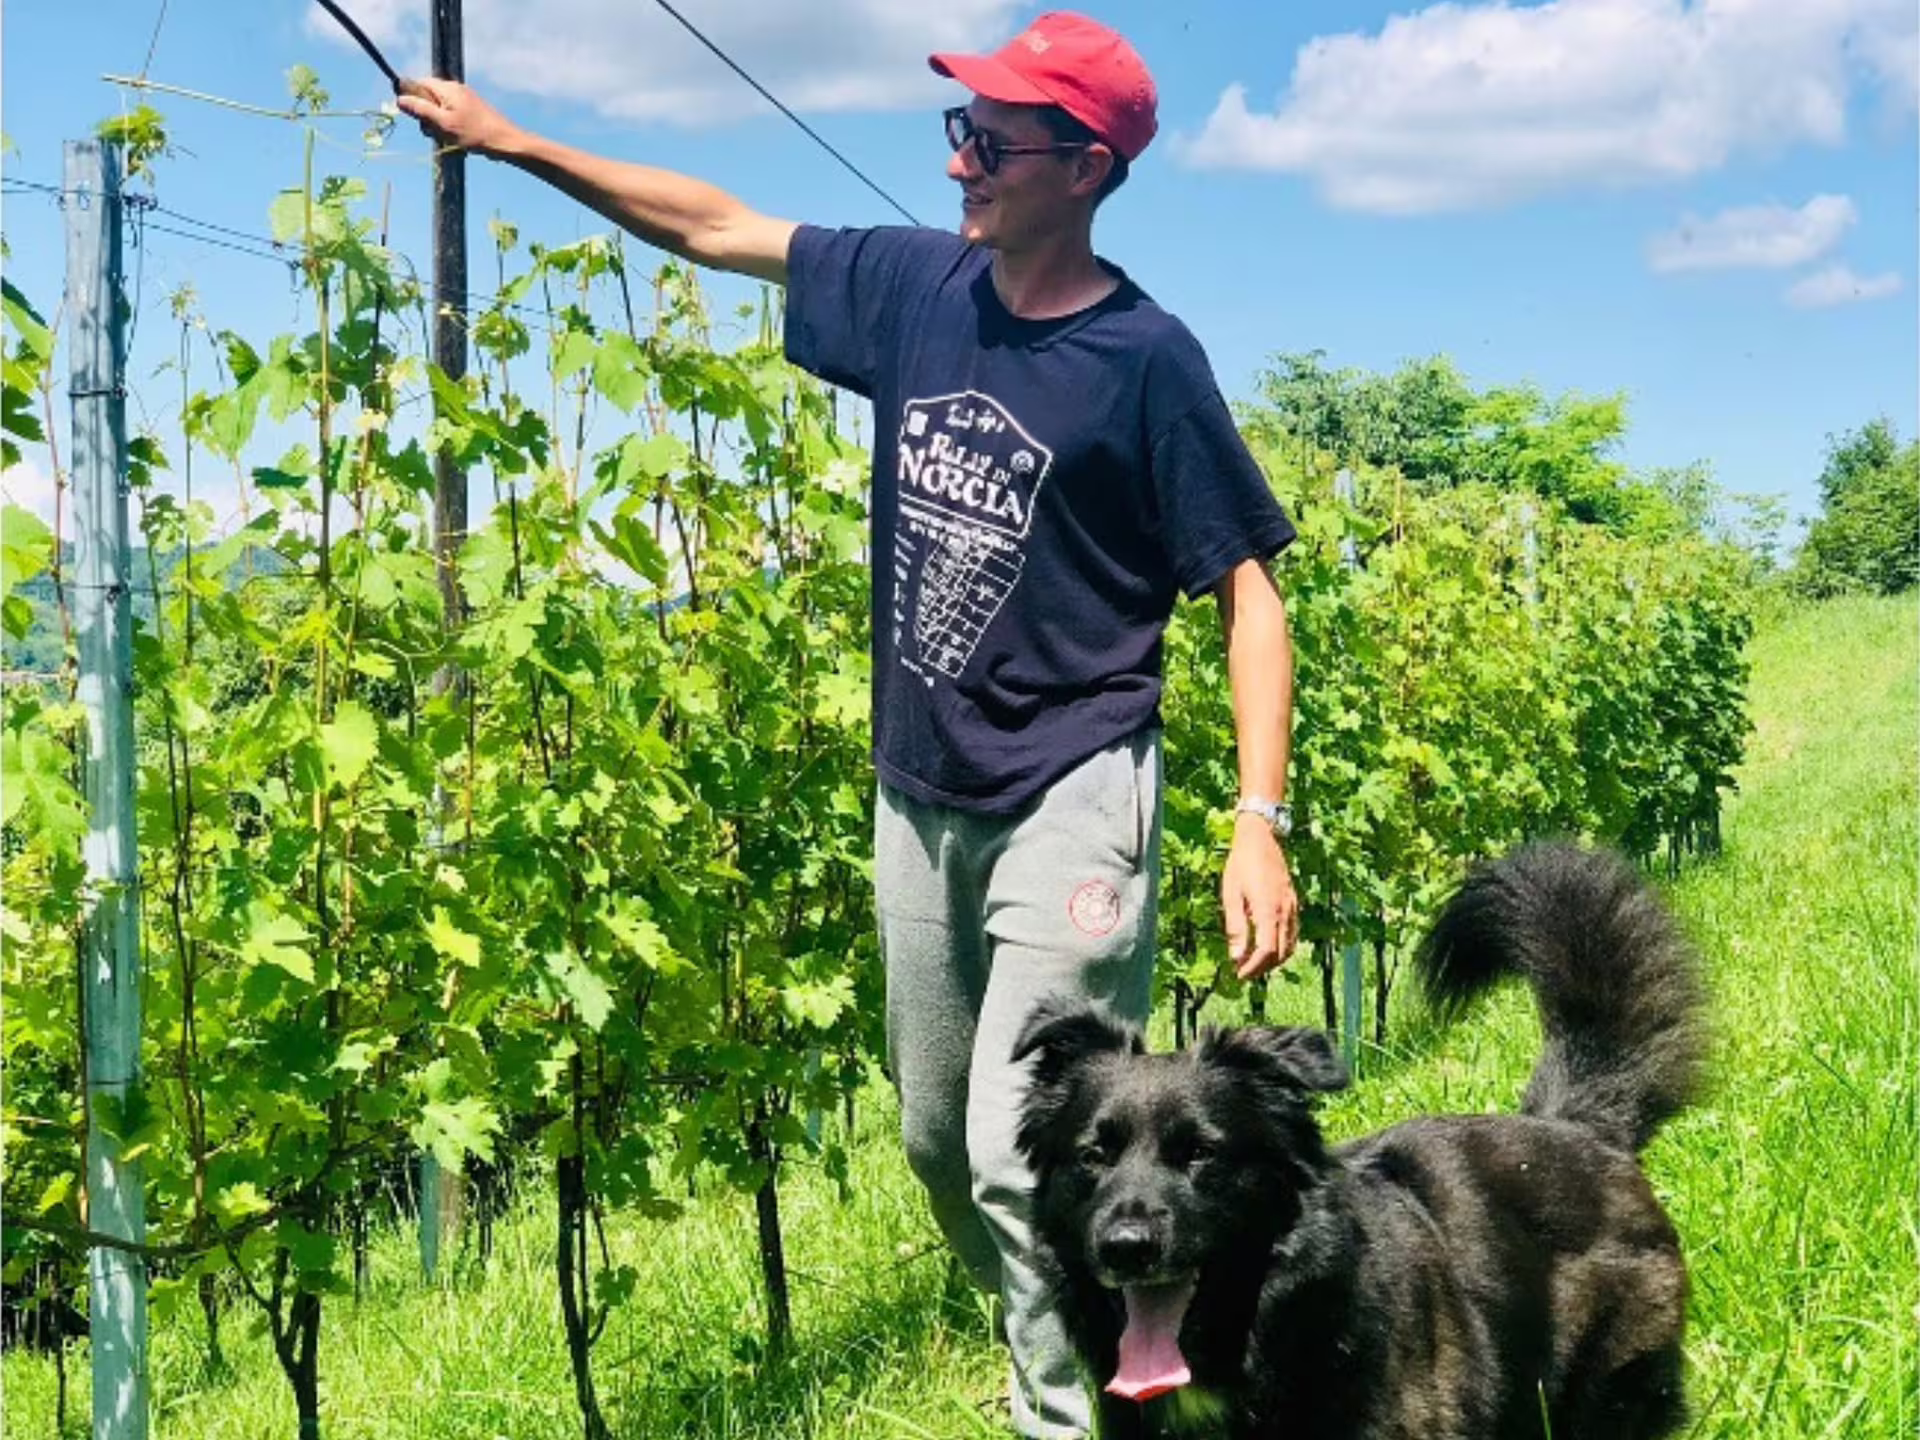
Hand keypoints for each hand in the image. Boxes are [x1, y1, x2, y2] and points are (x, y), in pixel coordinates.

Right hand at [395, 79, 521, 157]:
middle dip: (426, 116)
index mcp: (448, 88)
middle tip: (433, 132)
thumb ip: (420, 110)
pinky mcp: (472, 111)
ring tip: (448, 138)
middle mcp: (456, 89)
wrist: (505, 142)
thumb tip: (399, 99)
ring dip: (438, 125)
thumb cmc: (474, 133)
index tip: (414, 116)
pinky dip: (450, 127)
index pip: (420, 83)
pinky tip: (458, 140)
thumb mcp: (442, 123)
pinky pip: (452, 116)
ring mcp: (465, 99)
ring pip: (440, 109)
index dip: (412, 98)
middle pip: (429, 97)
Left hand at [1221, 815, 1299, 981]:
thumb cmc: (1240, 865)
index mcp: (1268, 910)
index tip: (1239, 975)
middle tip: (1244, 971)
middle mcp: (1285, 912)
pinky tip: (1268, 945)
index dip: (1253, 967)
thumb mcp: (1231, 895)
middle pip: (1280, 953)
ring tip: (1254, 962)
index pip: (1266, 951)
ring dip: (1274, 959)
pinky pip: (1294, 933)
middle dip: (1263, 967)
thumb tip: (1236, 957)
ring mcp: (1293, 907)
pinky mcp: (1294, 903)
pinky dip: (1283, 946)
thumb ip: (1235, 927)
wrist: (1260, 838)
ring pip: (1290, 945)